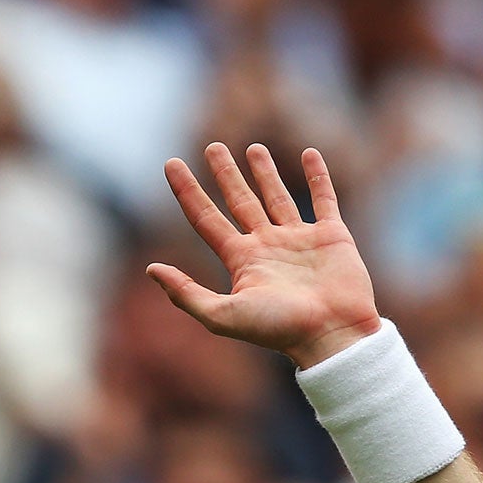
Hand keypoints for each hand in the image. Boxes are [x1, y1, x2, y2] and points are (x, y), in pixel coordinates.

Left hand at [148, 143, 381, 369]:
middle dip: (224, 174)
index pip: (205, 218)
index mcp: (240, 261)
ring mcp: (298, 240)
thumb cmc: (277, 329)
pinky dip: (318, 176)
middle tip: (211, 147)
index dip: (186, 192)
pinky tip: (308, 154)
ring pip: (277, 197)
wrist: (331, 335)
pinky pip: (324, 198)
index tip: (170, 164)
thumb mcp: (222, 316)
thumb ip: (185, 293)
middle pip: (239, 201)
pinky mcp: (332, 236)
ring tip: (253, 148)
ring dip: (265, 172)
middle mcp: (266, 247)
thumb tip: (150, 269)